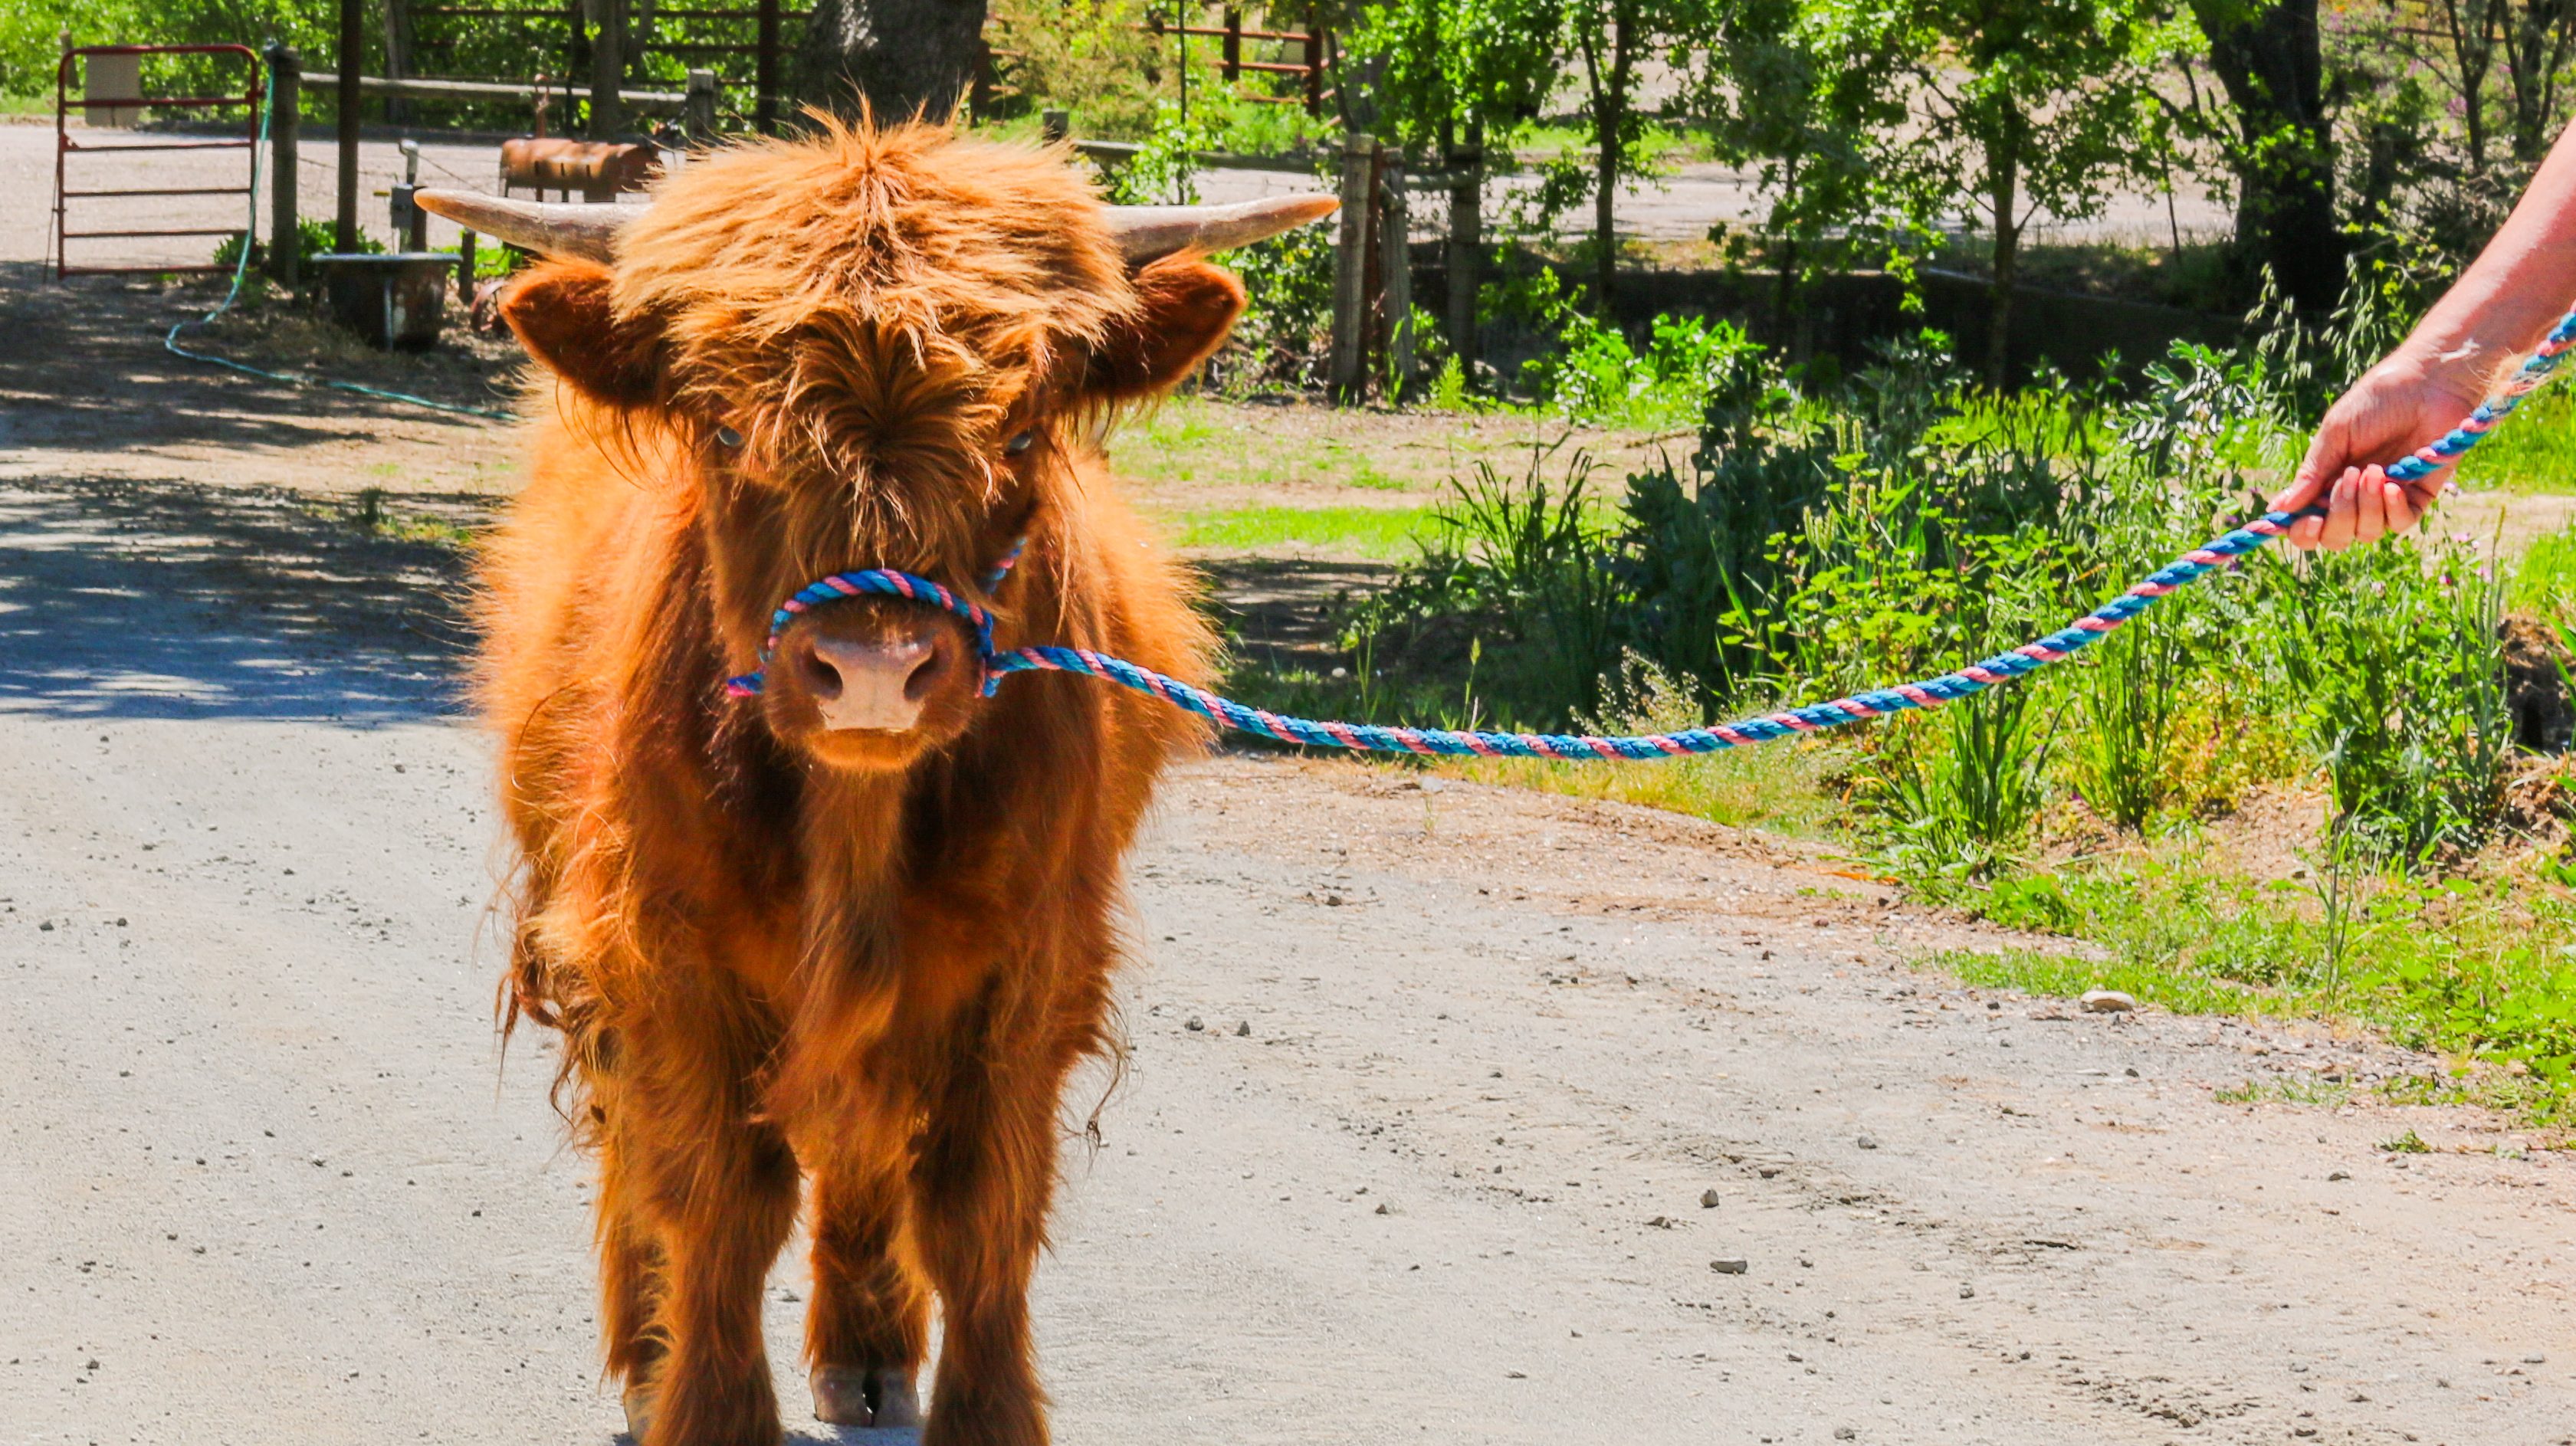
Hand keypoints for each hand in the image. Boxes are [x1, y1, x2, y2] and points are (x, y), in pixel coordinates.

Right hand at [2269, 350, 2490, 549]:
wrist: (2427, 385)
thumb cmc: (2376, 401)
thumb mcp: (2335, 434)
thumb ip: (2312, 473)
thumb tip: (2282, 508)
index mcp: (2328, 481)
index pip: (2308, 523)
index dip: (2303, 531)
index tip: (2308, 521)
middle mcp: (2355, 496)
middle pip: (2336, 536)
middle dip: (2337, 516)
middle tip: (2349, 478)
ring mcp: (2386, 499)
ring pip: (2366, 533)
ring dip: (2365, 507)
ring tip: (2374, 471)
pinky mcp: (2418, 496)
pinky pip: (2399, 524)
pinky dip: (2392, 510)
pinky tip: (2393, 485)